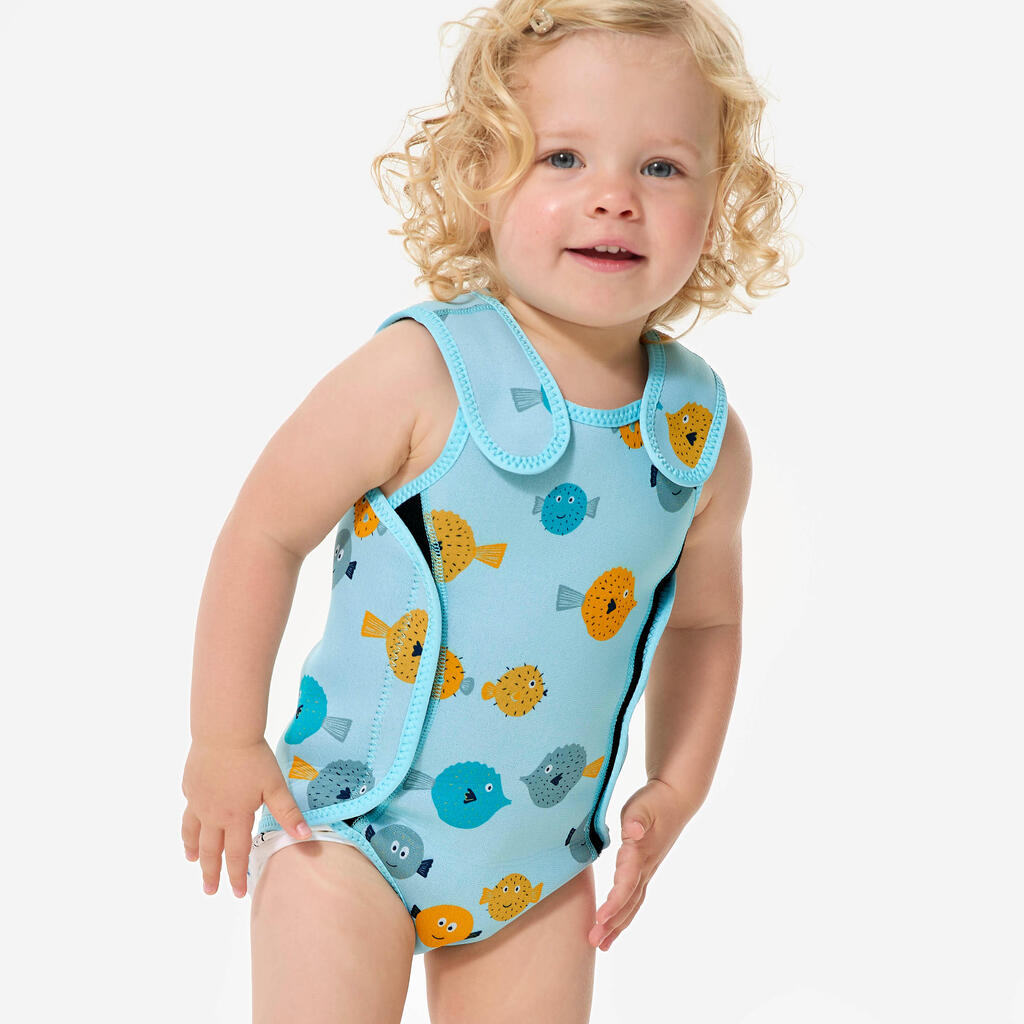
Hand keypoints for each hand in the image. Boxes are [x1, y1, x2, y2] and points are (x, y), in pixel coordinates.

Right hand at [180, 738, 310, 898]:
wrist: (224, 732)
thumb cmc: (253, 758)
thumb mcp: (275, 786)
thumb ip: (287, 813)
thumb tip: (305, 837)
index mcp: (236, 817)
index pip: (236, 854)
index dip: (237, 876)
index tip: (237, 894)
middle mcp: (213, 814)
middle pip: (210, 849)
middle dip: (210, 872)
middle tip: (209, 890)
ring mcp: (198, 800)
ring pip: (193, 832)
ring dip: (193, 849)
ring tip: (191, 859)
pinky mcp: (190, 785)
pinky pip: (189, 809)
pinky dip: (189, 822)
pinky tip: (191, 821)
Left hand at [588, 778, 692, 950]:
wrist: (676, 799)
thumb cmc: (655, 801)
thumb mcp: (643, 806)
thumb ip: (637, 819)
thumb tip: (633, 830)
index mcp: (640, 854)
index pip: (627, 884)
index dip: (614, 902)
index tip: (600, 919)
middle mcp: (644, 867)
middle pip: (628, 901)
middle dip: (611, 924)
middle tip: (593, 942)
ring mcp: (646, 870)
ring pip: (632, 904)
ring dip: (617, 925)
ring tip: (602, 944)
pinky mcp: (645, 868)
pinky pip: (633, 897)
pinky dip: (623, 913)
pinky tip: (614, 923)